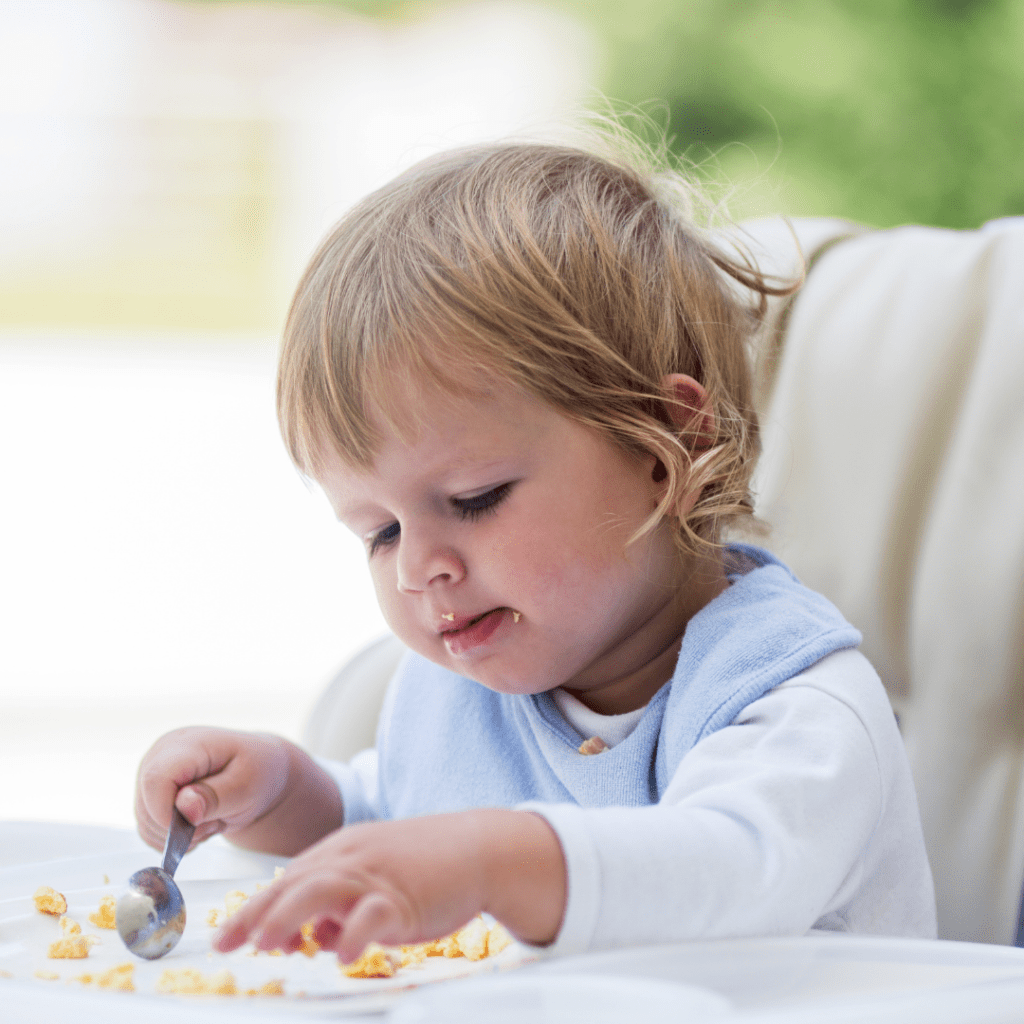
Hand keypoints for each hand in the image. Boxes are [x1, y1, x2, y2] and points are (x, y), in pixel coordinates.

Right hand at [134, 727, 342, 855]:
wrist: (258, 772)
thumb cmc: (257, 772)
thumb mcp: (248, 785)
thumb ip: (216, 796)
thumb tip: (183, 806)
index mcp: (187, 743)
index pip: (156, 780)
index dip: (168, 813)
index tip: (198, 824)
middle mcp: (161, 754)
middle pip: (146, 806)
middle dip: (179, 828)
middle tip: (216, 820)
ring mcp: (152, 773)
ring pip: (145, 823)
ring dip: (178, 835)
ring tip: (211, 818)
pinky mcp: (149, 794)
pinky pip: (148, 830)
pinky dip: (172, 838)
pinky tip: (198, 823)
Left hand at [214, 809, 566, 960]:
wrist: (478, 847)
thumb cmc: (425, 864)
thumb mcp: (374, 879)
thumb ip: (338, 907)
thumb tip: (311, 939)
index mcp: (342, 853)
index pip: (287, 880)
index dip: (252, 909)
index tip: (224, 937)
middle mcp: (353, 859)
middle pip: (293, 883)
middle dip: (256, 914)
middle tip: (228, 943)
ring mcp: (378, 876)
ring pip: (322, 889)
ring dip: (289, 917)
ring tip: (268, 945)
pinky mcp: (405, 897)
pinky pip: (373, 915)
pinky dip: (353, 934)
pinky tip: (341, 955)